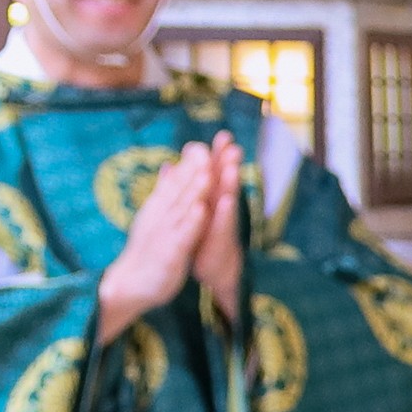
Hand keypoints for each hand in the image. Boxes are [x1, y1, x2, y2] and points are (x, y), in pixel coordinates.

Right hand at [96, 138, 232, 343]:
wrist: (128, 285)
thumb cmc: (148, 251)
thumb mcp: (156, 217)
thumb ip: (166, 192)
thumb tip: (172, 166)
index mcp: (158, 209)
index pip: (174, 183)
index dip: (188, 164)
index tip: (202, 144)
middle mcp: (159, 217)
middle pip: (179, 190)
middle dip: (194, 169)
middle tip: (207, 147)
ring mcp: (164, 234)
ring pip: (182, 208)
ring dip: (194, 189)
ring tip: (208, 171)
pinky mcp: (170, 253)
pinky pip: (183, 235)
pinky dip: (192, 222)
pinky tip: (201, 209)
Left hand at [188, 135, 247, 318]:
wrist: (213, 276)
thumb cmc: (203, 242)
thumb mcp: (195, 213)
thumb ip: (191, 188)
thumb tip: (178, 164)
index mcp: (210, 202)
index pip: (214, 175)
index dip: (219, 155)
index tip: (223, 135)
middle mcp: (220, 212)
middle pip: (225, 182)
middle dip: (229, 162)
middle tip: (233, 143)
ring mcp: (223, 227)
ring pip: (227, 201)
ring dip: (231, 183)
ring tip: (233, 166)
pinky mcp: (221, 243)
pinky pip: (223, 226)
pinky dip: (225, 213)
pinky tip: (227, 200)